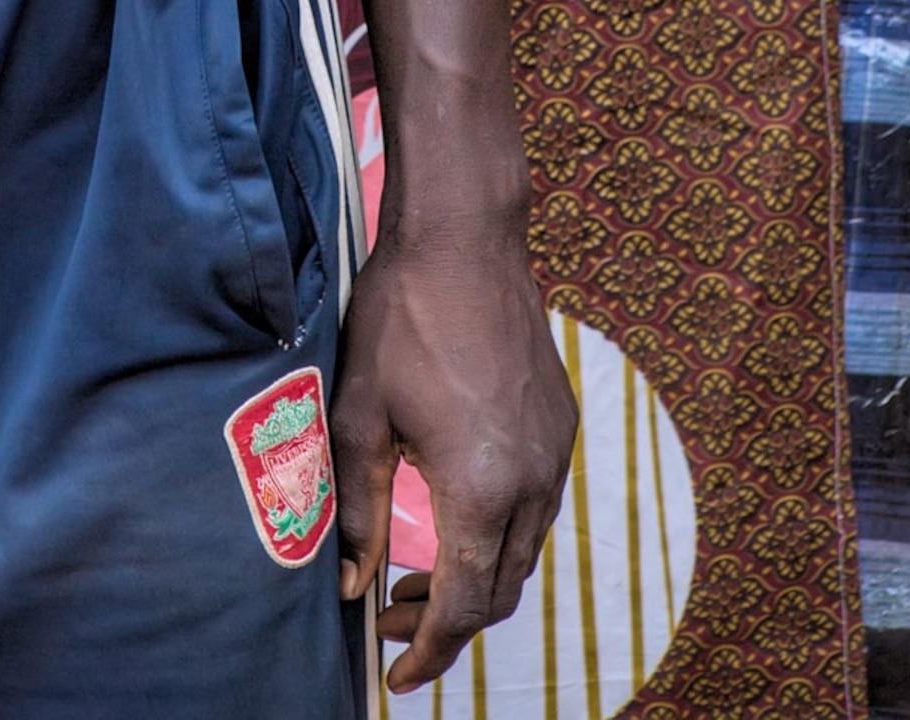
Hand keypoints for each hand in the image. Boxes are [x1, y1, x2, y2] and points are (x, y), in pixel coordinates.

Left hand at [332, 229, 576, 693]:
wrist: (465, 235)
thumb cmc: (404, 315)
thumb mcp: (362, 413)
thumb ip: (355, 506)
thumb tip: (347, 582)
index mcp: (483, 486)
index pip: (467, 606)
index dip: (431, 650)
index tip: (397, 673)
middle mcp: (535, 480)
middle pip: (502, 590)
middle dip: (450, 622)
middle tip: (394, 619)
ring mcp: (557, 451)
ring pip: (524, 551)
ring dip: (477, 578)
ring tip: (417, 574)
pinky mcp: (562, 423)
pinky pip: (538, 504)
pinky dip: (498, 532)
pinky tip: (454, 514)